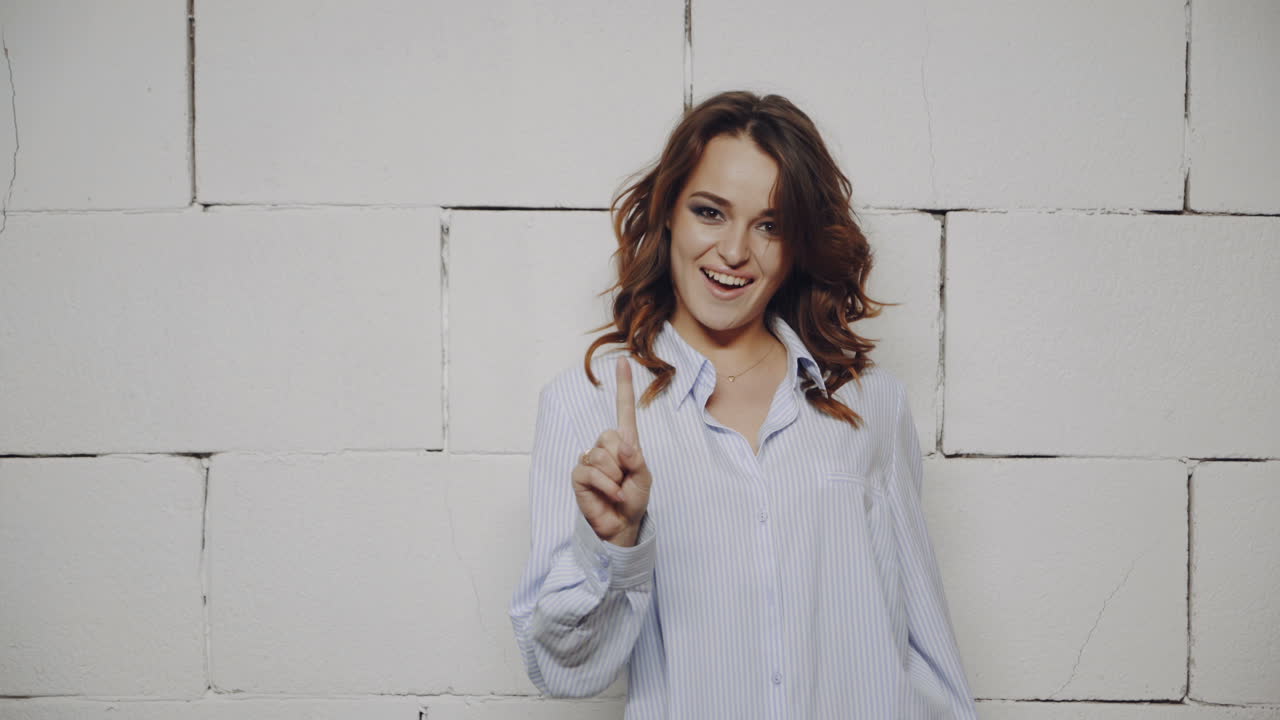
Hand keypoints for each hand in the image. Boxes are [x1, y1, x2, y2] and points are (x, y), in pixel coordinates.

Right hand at [571, 356, 653, 546]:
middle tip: (624, 479)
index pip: (624, 410)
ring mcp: (590, 459)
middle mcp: (605, 446)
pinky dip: (607, 486)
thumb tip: (623, 443)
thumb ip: (636, 459)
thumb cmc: (634, 499)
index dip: (623, 386)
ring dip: (615, 477)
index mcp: (625, 442)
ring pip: (602, 456)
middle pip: (611, 436)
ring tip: (617, 489)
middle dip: (623, 461)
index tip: (623, 361)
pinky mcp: (578, 475)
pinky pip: (592, 471)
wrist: (621, 525)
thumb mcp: (644, 478)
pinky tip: (611, 496)